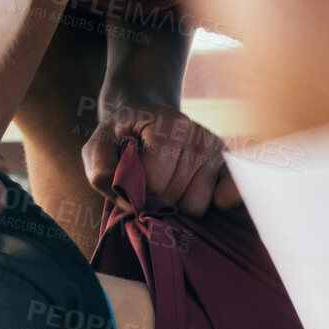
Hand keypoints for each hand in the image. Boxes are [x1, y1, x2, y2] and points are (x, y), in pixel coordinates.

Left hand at [82, 104, 241, 216]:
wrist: (147, 120)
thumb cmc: (121, 138)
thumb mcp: (98, 146)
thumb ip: (100, 167)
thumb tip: (125, 192)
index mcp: (169, 123)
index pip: (152, 183)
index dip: (135, 191)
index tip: (129, 179)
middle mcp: (199, 134)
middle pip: (175, 198)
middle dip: (155, 200)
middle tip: (147, 182)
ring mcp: (218, 151)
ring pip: (196, 207)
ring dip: (177, 204)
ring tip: (167, 183)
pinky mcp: (230, 167)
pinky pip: (229, 199)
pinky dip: (216, 204)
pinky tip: (199, 195)